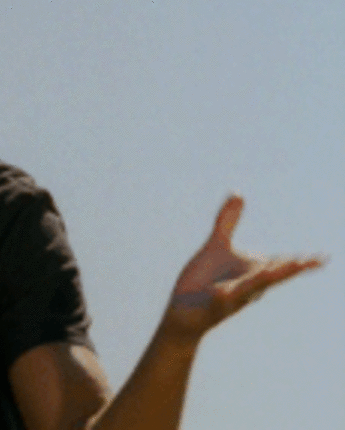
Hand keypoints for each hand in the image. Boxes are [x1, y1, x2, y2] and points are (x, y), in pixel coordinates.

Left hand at [162, 195, 324, 341]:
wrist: (182, 311)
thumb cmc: (204, 280)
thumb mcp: (216, 246)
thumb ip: (228, 222)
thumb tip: (239, 193)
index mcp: (252, 273)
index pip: (280, 265)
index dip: (301, 262)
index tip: (323, 257)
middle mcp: (246, 287)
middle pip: (270, 277)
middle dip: (287, 270)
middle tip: (308, 262)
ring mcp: (229, 299)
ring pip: (247, 290)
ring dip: (259, 281)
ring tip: (270, 270)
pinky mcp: (210, 307)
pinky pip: (217, 301)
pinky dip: (221, 295)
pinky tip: (220, 291)